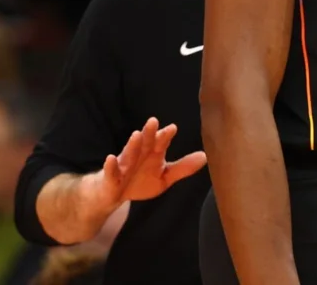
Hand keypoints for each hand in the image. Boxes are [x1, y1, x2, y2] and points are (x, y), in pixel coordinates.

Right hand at [83, 118, 206, 216]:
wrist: (112, 194)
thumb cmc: (139, 181)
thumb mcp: (164, 177)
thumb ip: (183, 168)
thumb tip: (206, 156)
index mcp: (153, 153)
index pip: (161, 142)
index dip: (166, 135)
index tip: (173, 128)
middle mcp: (138, 155)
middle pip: (145, 142)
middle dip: (149, 133)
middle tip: (153, 121)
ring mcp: (123, 165)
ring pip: (128, 153)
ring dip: (132, 144)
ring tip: (136, 134)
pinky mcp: (110, 178)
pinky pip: (110, 171)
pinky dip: (110, 165)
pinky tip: (110, 158)